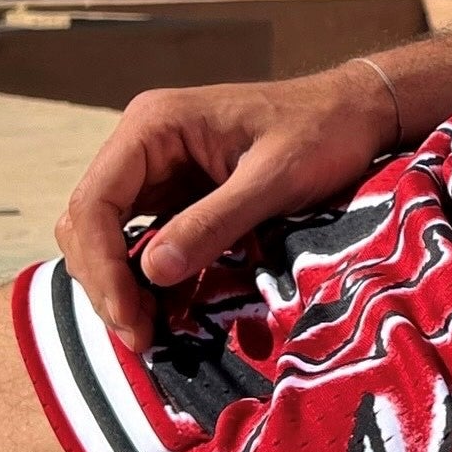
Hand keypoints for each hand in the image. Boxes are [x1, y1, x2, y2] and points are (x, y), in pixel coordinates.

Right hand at [56, 64, 394, 351]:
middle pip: (92, 225)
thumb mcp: (274, 179)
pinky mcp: (184, 195)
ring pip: (115, 238)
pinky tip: (172, 314)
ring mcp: (162, 171)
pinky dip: (155, 279)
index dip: (102, 266)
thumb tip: (152, 272)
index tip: (129, 316)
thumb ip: (215, 221)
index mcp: (154, 126)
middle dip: (108, 284)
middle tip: (140, 338)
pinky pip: (152, 242)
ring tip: (153, 335)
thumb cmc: (323, 132)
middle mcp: (146, 146)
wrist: (358, 113)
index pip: (95, 202)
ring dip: (126, 286)